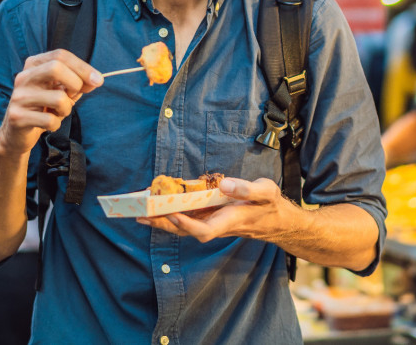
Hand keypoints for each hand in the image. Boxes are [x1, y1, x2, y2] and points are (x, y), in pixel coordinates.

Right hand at [0, 49, 102, 157]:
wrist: (17, 133)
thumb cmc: (43, 107)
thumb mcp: (61, 90)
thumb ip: (78, 83)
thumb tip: (96, 80)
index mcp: (34, 65)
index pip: (61, 55)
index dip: (83, 67)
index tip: (98, 80)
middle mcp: (24, 77)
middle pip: (56, 67)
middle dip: (75, 83)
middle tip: (74, 95)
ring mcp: (19, 97)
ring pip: (58, 98)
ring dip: (66, 109)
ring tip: (57, 112)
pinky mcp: (17, 117)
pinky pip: (50, 120)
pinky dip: (56, 125)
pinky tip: (47, 124)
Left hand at [137, 177, 293, 242]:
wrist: (275, 220)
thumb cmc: (270, 205)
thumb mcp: (266, 192)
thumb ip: (247, 188)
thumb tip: (224, 184)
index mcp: (230, 221)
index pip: (205, 230)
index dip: (187, 225)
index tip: (172, 213)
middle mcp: (217, 226)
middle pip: (186, 231)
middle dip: (163, 224)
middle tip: (141, 215)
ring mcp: (212, 223)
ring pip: (183, 227)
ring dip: (161, 221)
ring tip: (139, 213)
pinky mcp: (210, 218)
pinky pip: (187, 218)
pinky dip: (170, 213)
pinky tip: (156, 206)